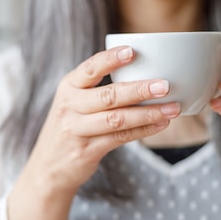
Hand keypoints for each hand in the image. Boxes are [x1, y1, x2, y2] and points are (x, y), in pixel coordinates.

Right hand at [23, 46, 180, 196]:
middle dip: (139, 89)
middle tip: (166, 85)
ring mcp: (76, 130)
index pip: (90, 68)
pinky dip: (144, 130)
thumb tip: (146, 73)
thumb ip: (99, 89)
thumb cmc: (71, 128)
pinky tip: (161, 124)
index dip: (111, 59)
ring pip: (118, 119)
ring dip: (148, 113)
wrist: (48, 168)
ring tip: (172, 108)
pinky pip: (120, 138)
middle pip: (109, 95)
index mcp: (68, 87)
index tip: (133, 51)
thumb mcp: (74, 103)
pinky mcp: (86, 151)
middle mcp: (69, 106)